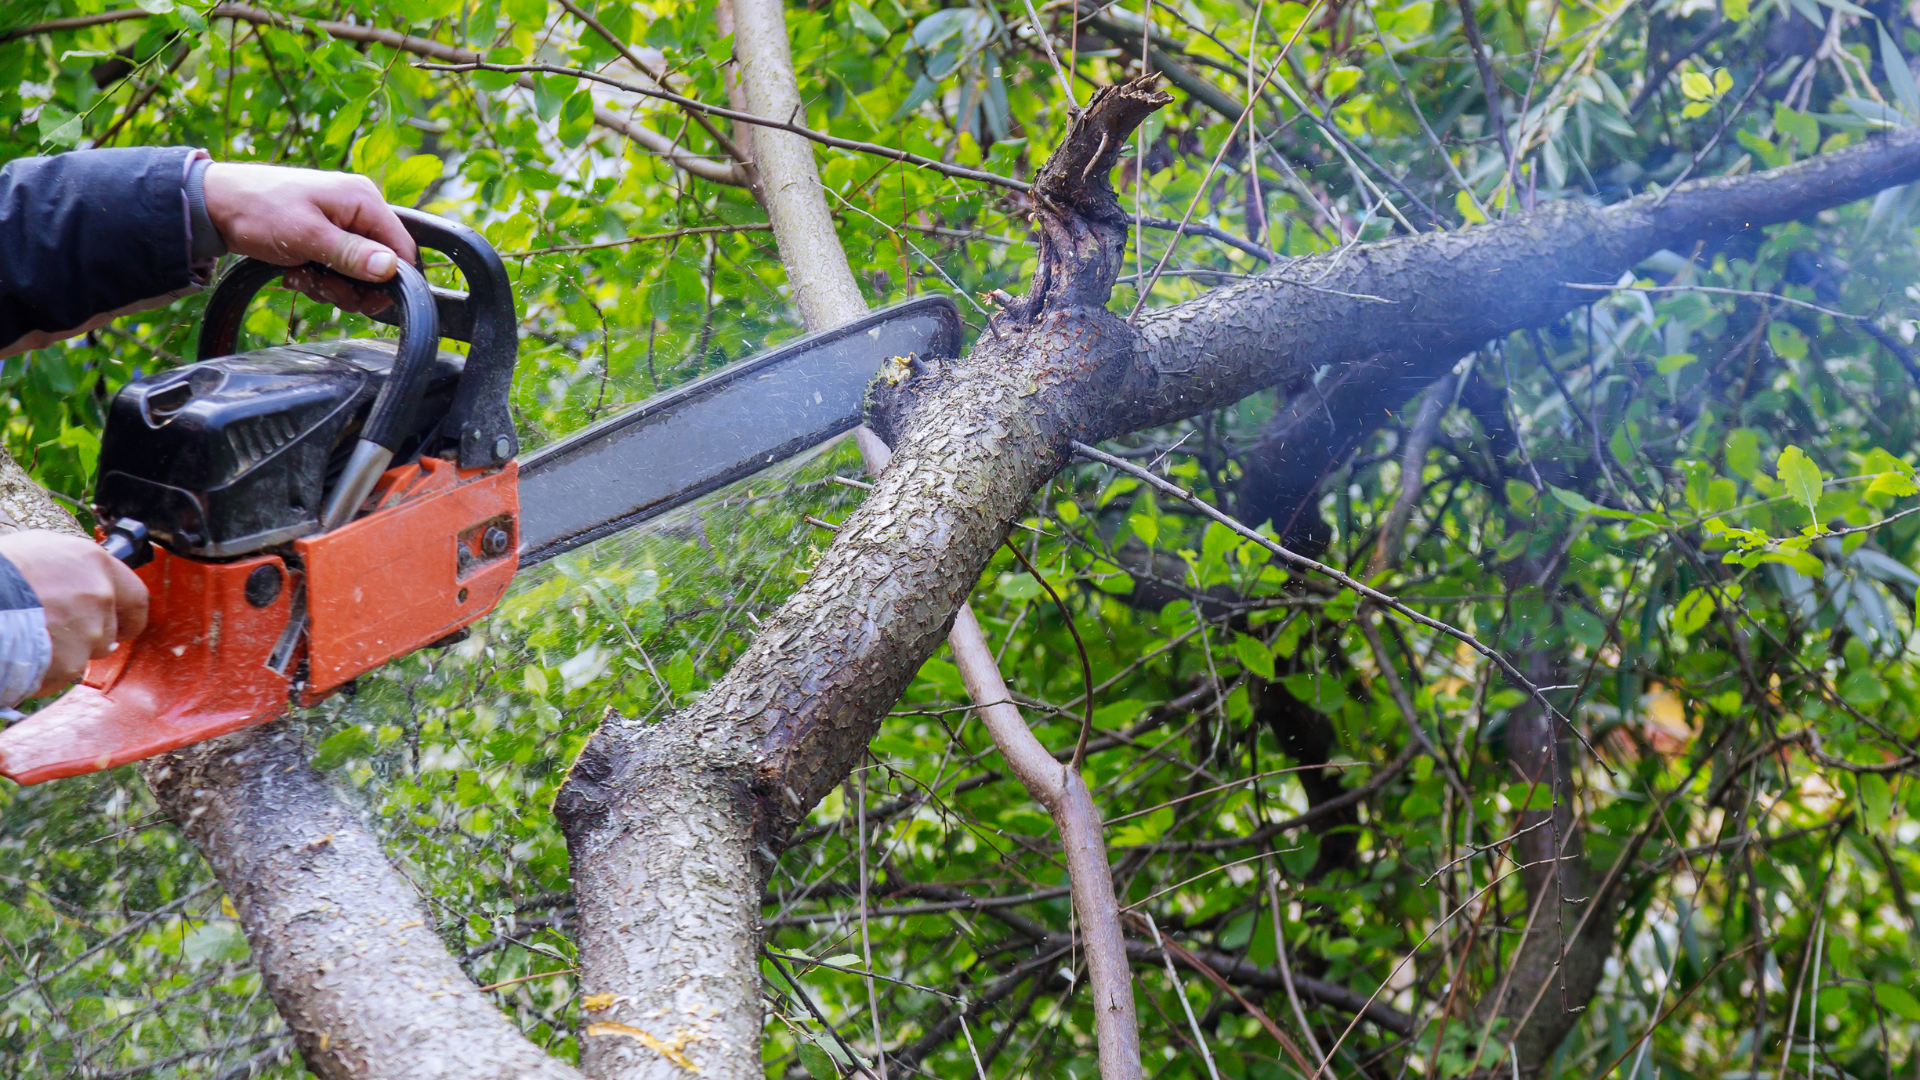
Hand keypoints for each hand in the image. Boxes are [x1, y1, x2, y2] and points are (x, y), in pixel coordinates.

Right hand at [0, 532, 147, 695]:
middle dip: (89, 637)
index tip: (123, 624)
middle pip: (110, 630)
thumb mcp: (36, 549)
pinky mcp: (69, 661)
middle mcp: (100, 595)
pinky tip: (20, 654)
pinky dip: (44, 671)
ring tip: (29, 639)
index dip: (128, 614)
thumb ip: (70, 567)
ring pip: (85, 654)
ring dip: (65, 654)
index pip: (135, 596)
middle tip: (57, 634)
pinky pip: (61, 673)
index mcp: (94, 563)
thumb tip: (78, 579)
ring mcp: (88, 630)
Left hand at [201, 162, 419, 315]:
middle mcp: (358, 209)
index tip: (364, 300)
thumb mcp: (307, 235)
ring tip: (301, 276)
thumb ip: (352, 253)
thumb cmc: (257, 210)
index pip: (403, 249)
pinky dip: (319, 278)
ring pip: (358, 272)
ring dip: (332, 285)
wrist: (213, 203)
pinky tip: (295, 272)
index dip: (390, 280)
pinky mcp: (325, 235)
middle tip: (322, 287)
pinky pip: (338, 268)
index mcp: (363, 200)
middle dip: (353, 286)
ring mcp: (342, 222)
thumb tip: (392, 269)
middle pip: (381, 265)